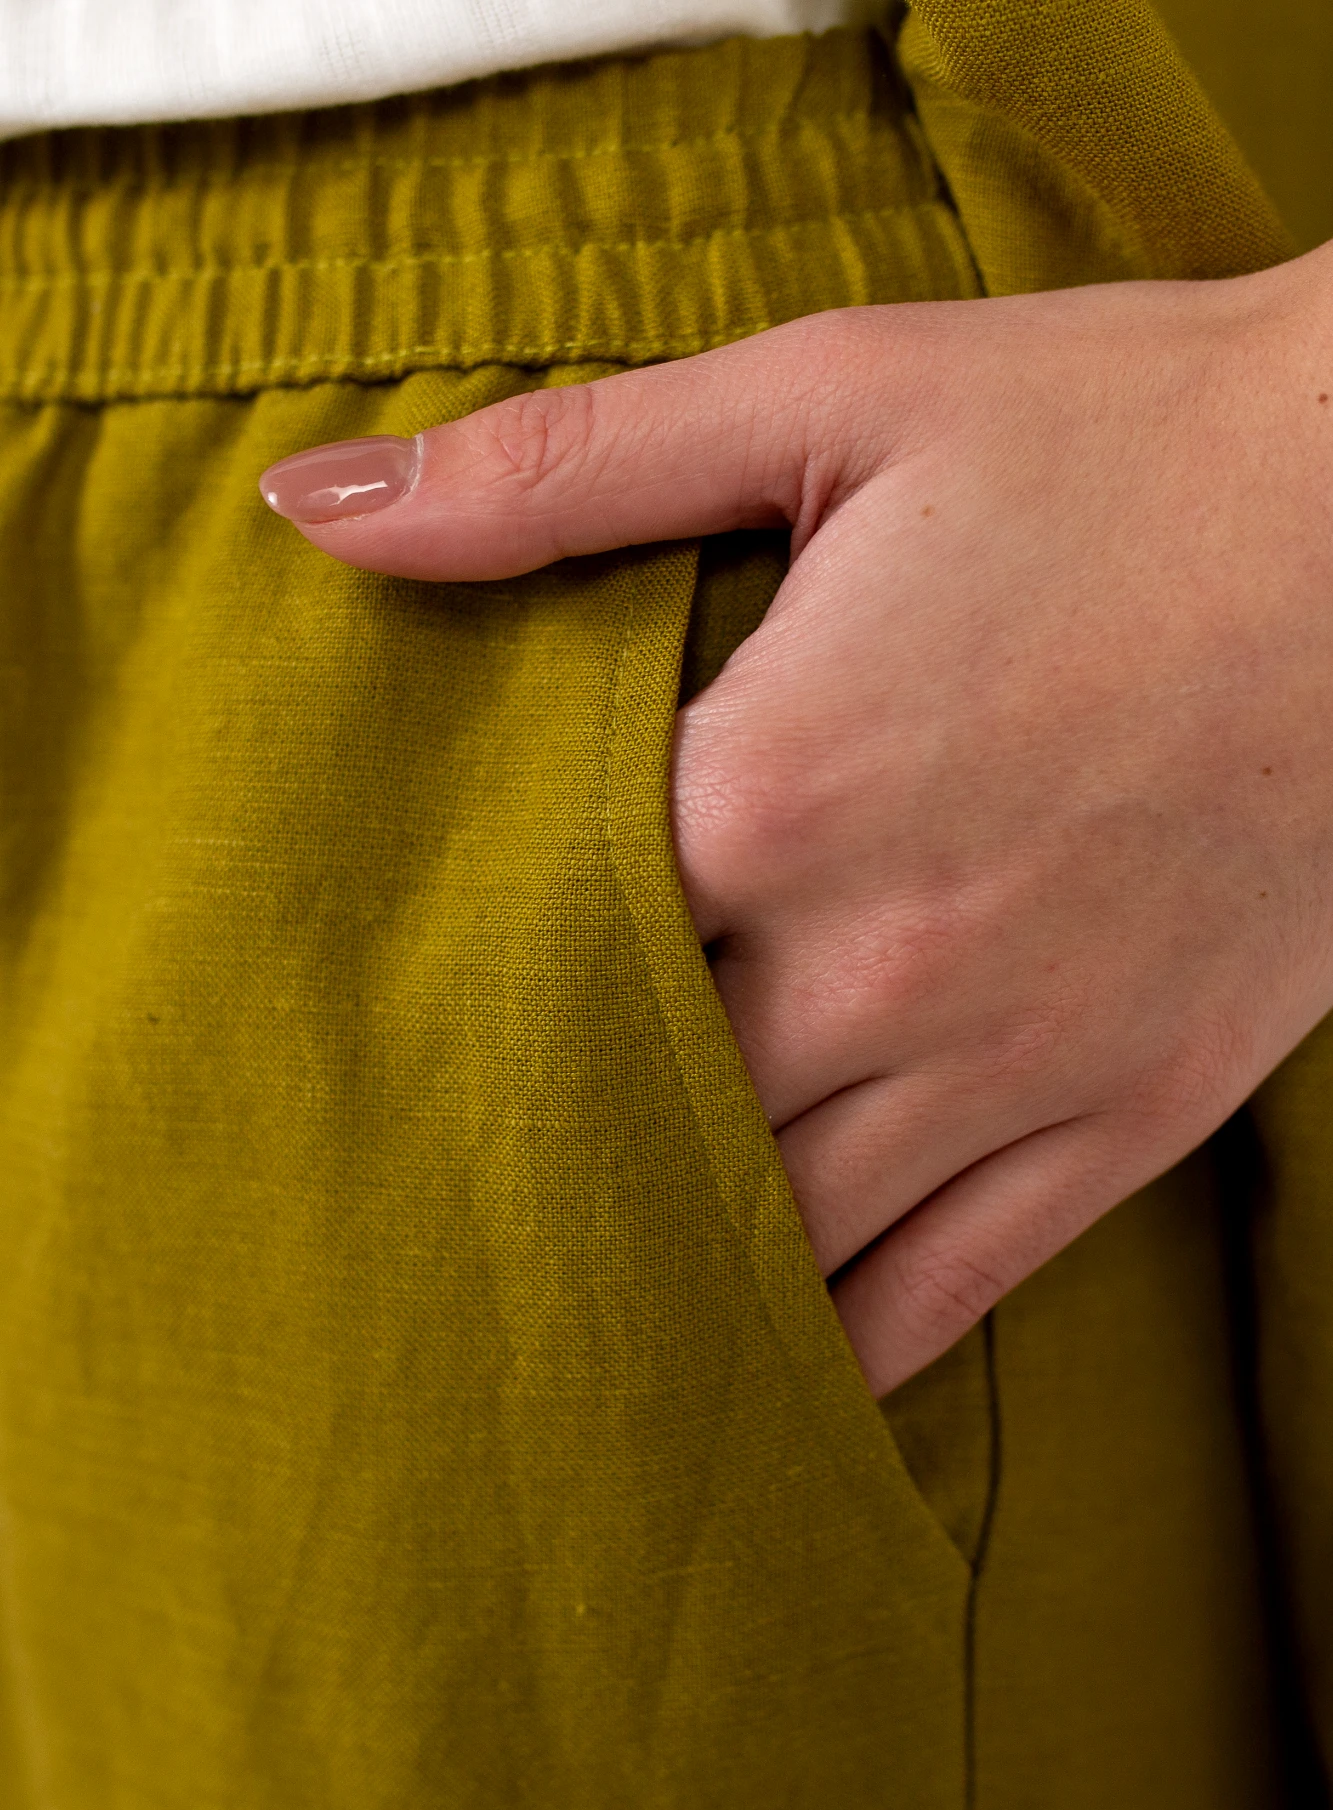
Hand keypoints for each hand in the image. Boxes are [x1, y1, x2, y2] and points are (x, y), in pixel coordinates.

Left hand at [260, 247, 1332, 1393]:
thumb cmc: (1126, 442)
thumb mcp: (831, 394)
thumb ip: (562, 469)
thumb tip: (320, 505)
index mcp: (765, 793)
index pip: (533, 950)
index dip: (452, 993)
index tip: (394, 1027)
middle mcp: (868, 969)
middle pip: (636, 1120)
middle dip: (541, 1152)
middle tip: (453, 1191)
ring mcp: (1004, 1067)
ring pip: (776, 1235)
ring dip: (665, 1269)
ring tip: (572, 1305)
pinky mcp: (1122, 1120)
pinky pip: (947, 1289)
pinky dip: (841, 1341)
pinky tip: (768, 1364)